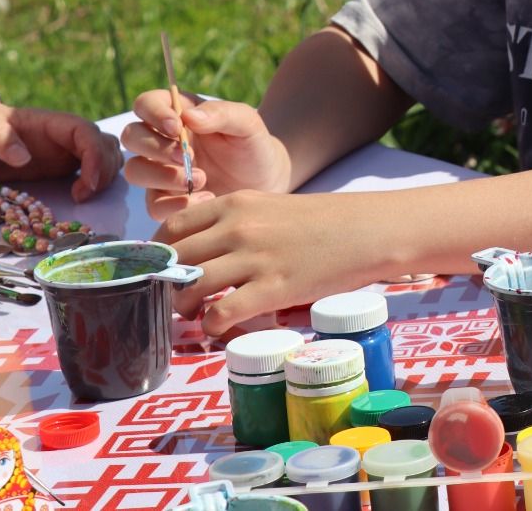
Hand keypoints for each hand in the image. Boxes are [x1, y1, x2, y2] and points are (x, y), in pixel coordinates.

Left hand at [0, 103, 121, 201]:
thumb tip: (23, 157)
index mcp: (49, 122)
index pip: (86, 132)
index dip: (95, 155)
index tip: (89, 182)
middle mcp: (64, 135)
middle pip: (105, 144)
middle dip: (105, 169)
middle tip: (83, 194)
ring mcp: (66, 149)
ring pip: (106, 155)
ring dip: (106, 175)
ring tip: (82, 195)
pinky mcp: (64, 164)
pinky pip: (95, 168)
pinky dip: (98, 181)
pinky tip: (79, 194)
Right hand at [120, 91, 290, 220]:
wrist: (267, 180)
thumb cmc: (252, 145)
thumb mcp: (246, 124)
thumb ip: (221, 114)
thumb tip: (189, 117)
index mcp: (178, 114)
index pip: (146, 103)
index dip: (153, 113)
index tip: (176, 127)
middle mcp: (162, 141)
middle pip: (131, 136)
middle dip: (156, 147)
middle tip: (187, 156)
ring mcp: (160, 171)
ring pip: (134, 170)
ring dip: (162, 176)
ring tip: (202, 179)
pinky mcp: (166, 200)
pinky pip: (153, 205)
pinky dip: (176, 204)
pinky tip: (206, 198)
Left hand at [156, 189, 391, 336]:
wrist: (370, 230)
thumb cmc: (326, 220)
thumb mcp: (273, 207)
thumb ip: (238, 221)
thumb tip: (206, 249)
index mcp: (236, 203)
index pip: (173, 228)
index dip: (161, 254)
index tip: (165, 269)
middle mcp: (238, 228)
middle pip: (176, 260)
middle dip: (168, 283)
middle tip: (175, 297)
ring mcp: (254, 259)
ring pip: (191, 288)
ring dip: (185, 308)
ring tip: (195, 315)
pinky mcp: (273, 289)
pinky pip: (221, 313)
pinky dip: (212, 326)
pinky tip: (219, 327)